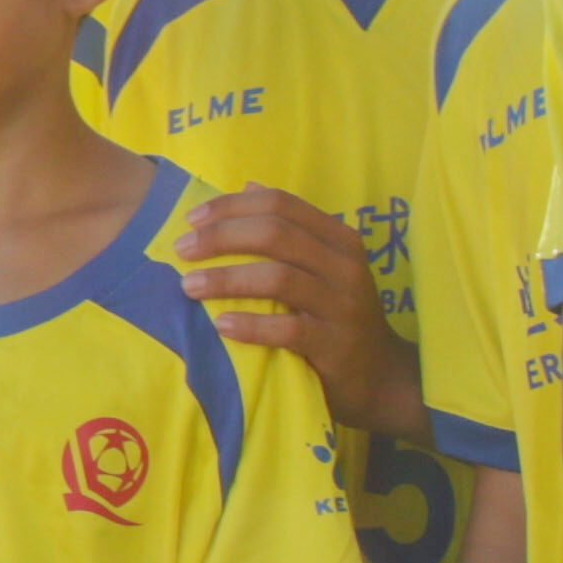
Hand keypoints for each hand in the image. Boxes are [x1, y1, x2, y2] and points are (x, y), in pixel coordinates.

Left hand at [175, 187, 427, 439]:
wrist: (380, 375)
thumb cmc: (336, 315)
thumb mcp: (322, 266)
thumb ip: (288, 228)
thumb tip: (246, 186)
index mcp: (339, 238)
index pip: (281, 204)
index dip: (232, 207)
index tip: (191, 220)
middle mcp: (345, 265)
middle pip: (276, 234)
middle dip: (221, 237)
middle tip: (182, 250)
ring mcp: (343, 305)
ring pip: (279, 278)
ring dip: (227, 279)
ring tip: (189, 286)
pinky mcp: (335, 345)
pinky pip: (289, 329)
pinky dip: (251, 325)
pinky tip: (222, 325)